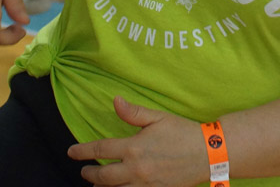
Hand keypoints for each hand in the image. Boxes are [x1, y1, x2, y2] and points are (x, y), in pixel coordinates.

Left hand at [68, 97, 209, 186]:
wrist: (208, 154)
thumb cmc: (183, 132)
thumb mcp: (158, 117)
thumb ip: (133, 113)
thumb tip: (115, 101)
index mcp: (134, 147)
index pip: (101, 149)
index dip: (83, 151)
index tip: (71, 152)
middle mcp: (136, 169)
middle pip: (103, 176)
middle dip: (90, 173)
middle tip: (84, 171)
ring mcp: (145, 184)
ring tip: (96, 184)